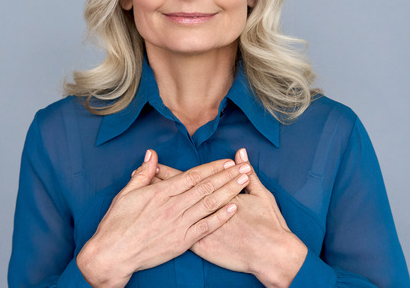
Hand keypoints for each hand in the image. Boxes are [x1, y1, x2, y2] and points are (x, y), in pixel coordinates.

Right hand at [76, 150, 251, 287]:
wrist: (113, 254)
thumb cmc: (117, 224)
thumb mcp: (126, 194)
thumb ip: (143, 174)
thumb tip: (152, 155)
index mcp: (161, 192)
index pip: (192, 176)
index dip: (212, 167)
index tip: (227, 161)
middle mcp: (173, 206)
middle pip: (206, 187)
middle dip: (228, 175)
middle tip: (245, 167)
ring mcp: (179, 224)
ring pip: (210, 204)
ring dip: (229, 191)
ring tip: (245, 182)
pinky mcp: (182, 241)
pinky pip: (206, 227)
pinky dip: (221, 217)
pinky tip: (234, 208)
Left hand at [156, 149, 306, 287]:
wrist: (271, 254)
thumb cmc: (268, 225)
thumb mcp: (261, 195)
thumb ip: (248, 175)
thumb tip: (241, 154)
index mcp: (217, 195)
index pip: (188, 179)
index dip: (170, 172)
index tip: (155, 164)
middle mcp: (206, 210)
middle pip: (176, 193)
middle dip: (158, 184)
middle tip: (139, 175)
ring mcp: (202, 229)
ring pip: (174, 212)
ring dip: (158, 203)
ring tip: (141, 195)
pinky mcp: (201, 245)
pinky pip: (178, 233)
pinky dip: (165, 225)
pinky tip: (154, 221)